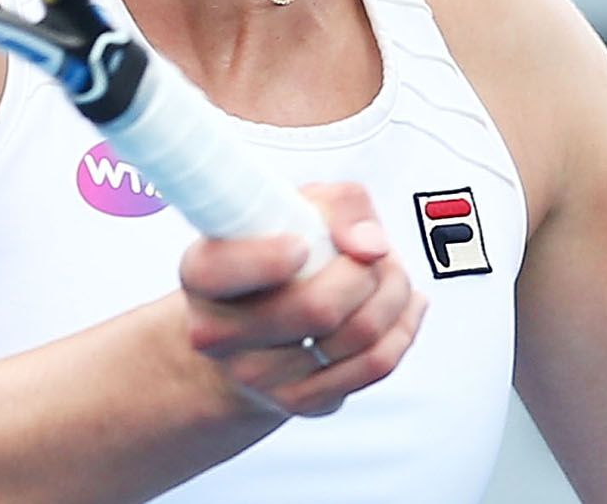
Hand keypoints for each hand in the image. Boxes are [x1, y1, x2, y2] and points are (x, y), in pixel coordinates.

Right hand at [178, 183, 426, 417]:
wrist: (258, 326)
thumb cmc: (278, 250)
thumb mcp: (296, 205)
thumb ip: (338, 204)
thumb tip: (369, 246)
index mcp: (202, 273)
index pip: (223, 270)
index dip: (269, 258)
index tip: (301, 245)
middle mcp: (219, 333)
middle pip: (316, 308)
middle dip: (366, 270)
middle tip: (376, 252)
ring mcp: (257, 376)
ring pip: (358, 335)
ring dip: (394, 293)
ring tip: (391, 272)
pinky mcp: (299, 401)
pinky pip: (375, 364)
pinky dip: (403, 327)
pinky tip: (404, 304)